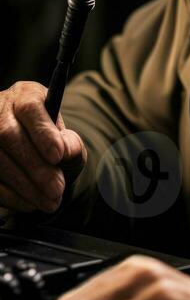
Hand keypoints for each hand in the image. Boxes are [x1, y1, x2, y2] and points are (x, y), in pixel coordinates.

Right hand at [0, 82, 86, 213]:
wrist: (31, 146)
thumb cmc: (50, 139)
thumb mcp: (66, 135)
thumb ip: (70, 143)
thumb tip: (67, 151)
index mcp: (25, 95)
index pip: (30, 108)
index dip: (43, 132)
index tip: (59, 156)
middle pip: (9, 135)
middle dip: (35, 167)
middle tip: (57, 189)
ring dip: (24, 186)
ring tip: (49, 202)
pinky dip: (10, 196)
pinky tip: (30, 204)